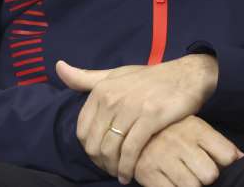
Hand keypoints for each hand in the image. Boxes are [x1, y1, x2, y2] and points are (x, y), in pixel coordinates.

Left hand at [56, 54, 217, 182]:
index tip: (98, 157)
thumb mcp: (114, 74)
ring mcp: (131, 109)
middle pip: (95, 142)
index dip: (88, 149)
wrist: (185, 76)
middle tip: (109, 170)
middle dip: (100, 162)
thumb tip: (58, 67)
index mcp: (101, 90)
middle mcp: (112, 99)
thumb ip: (86, 78)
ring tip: (119, 174)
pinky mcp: (151, 118)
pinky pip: (131, 150)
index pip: (83, 129)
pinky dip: (127, 167)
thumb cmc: (148, 78)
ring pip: (111, 148)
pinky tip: (129, 175)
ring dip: (113, 167)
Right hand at [133, 116, 242, 186]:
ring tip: (182, 177)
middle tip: (195, 171)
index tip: (215, 161)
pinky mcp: (148, 172)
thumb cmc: (172, 133)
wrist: (131, 131)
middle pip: (210, 174)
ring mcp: (162, 157)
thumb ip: (221, 145)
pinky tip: (170, 181)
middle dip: (205, 177)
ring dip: (190, 185)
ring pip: (192, 186)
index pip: (227, 155)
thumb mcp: (197, 130)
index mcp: (196, 129)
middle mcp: (179, 142)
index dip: (225, 163)